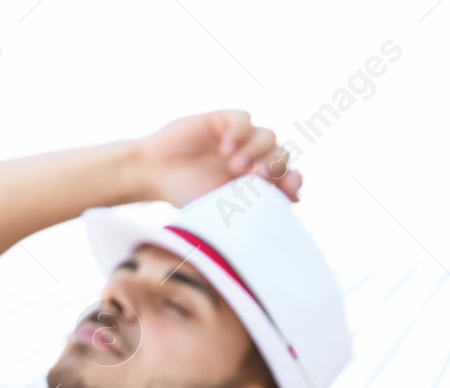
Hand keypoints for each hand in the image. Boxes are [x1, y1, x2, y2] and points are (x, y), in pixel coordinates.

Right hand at [135, 110, 301, 206]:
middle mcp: (251, 158)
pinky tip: (226, 148)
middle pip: (281, 155)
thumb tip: (296, 197)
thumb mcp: (222, 205)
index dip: (293, 181)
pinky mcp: (223, 120)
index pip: (288, 177)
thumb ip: (254, 200)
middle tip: (253, 178)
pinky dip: (241, 133)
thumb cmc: (185, 195)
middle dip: (272, 167)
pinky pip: (245, 120)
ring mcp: (239, 138)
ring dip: (257, 150)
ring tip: (235, 165)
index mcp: (254, 182)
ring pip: (268, 136)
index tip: (288, 191)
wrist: (153, 174)